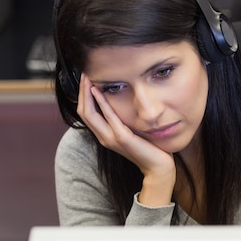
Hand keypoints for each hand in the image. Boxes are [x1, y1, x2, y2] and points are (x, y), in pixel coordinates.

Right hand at [76, 74, 175, 205]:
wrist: (158, 167)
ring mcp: (111, 138)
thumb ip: (124, 119)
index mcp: (104, 135)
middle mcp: (104, 137)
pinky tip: (99, 90)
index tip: (85, 78)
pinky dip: (101, 102)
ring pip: (89, 114)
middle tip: (84, 73)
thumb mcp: (132, 131)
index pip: (85, 113)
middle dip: (82, 91)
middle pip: (83, 111)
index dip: (82, 95)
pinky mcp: (122, 138)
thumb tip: (122, 101)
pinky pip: (108, 117)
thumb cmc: (148, 148)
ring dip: (87, 93)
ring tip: (88, 77)